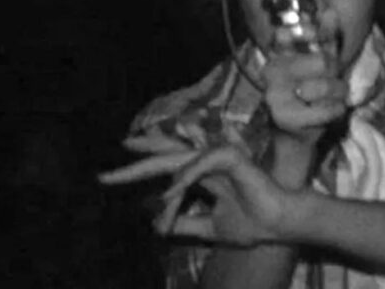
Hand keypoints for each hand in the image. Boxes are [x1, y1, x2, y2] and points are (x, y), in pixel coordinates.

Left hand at [100, 142, 293, 246]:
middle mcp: (207, 162)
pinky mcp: (230, 156)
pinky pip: (199, 165)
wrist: (278, 228)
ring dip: (168, 193)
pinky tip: (173, 192)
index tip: (108, 178)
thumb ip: (184, 223)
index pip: (165, 167)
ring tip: (162, 207)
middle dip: (135, 164)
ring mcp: (218, 156)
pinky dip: (185, 178)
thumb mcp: (207, 228)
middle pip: (165, 157)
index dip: (138, 170)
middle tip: (106, 175)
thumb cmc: (251, 224)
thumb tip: (156, 225)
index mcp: (202, 174)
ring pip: (179, 164)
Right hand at [263, 10, 348, 148]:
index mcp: (276, 55)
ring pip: (326, 86)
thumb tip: (332, 12)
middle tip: (335, 80)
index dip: (310, 32)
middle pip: (322, 61)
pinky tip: (329, 112)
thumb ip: (325, 40)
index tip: (321, 39)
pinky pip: (327, 109)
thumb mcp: (318, 64)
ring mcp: (275, 95)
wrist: (294, 134)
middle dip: (336, 72)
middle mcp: (271, 72)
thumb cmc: (309, 93)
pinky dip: (336, 111)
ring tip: (333, 98)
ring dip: (338, 94)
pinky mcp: (285, 117)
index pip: (286, 33)